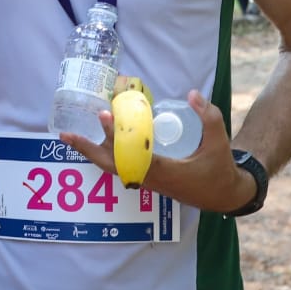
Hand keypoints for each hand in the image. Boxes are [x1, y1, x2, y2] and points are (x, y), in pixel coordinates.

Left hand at [59, 89, 254, 213]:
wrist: (224, 196)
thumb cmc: (220, 170)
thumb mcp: (218, 142)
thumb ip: (209, 117)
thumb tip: (193, 93)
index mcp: (165, 171)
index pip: (133, 154)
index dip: (117, 137)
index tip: (104, 116)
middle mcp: (151, 179)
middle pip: (111, 166)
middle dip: (88, 150)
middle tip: (67, 135)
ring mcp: (148, 182)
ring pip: (114, 168)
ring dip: (94, 152)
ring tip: (73, 137)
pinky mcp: (149, 180)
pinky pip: (122, 168)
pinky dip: (107, 155)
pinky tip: (100, 143)